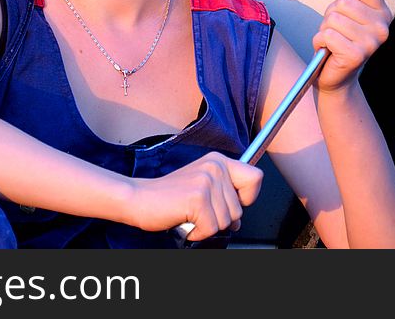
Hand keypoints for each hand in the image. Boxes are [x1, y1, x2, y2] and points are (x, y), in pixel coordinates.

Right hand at [127, 152, 262, 240]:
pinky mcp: (197, 198)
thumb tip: (239, 219)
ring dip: (207, 226)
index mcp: (218, 161)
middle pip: (239, 209)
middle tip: (197, 210)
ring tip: (189, 213)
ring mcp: (206, 181)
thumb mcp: (202, 187)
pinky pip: (211, 229)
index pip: (256, 177)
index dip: (247, 197)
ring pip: (226, 222)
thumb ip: (224, 196)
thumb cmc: (167, 196)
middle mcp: (215, 167)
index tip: (230, 202)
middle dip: (220, 219)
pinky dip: (197, 232)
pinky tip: (185, 220)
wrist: (138, 199)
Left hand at [312, 0, 391, 93]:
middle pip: (344, 2)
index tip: (346, 5)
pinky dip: (320, 41)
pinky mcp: (356, 55)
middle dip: (331, 14)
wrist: (338, 76)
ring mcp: (370, 43)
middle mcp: (381, 28)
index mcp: (383, 14)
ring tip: (333, 40)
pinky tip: (328, 49)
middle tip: (337, 29)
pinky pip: (327, 35)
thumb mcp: (347, 13)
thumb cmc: (341, 42)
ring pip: (333, 19)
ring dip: (325, 29)